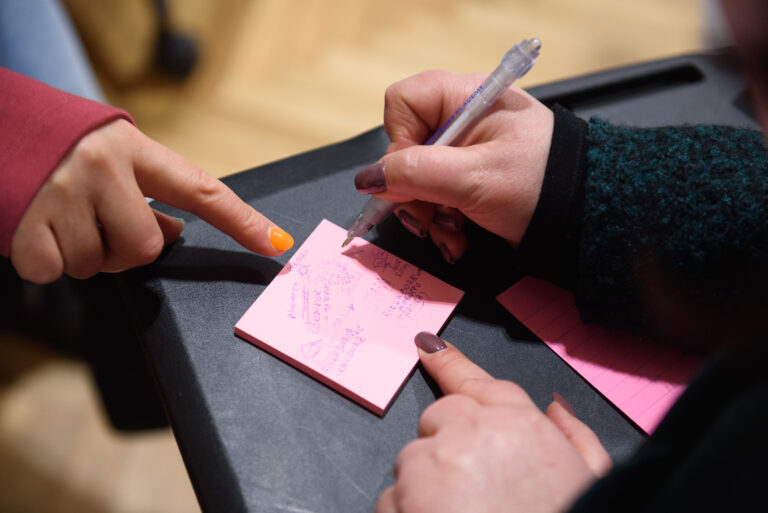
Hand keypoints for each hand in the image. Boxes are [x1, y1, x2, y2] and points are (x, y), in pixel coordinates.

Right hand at [10, 119, 293, 283]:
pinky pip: (53, 271)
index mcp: (132, 148)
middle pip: (146, 246)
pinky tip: (36, 228)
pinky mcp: (23, 222)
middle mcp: (101, 167)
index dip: (242, 221)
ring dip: (83, 254)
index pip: (202, 189)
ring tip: (62, 218)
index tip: (276, 244)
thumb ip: (146, 190)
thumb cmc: (59, 145)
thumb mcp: (110, 153)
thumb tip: (175, 234)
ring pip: (98, 264)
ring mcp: (61, 194)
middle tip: (100, 227)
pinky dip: (46, 261)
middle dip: (128, 251)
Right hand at [354, 71, 553, 262]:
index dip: (398, 141)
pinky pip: (437, 195)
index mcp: (467, 98)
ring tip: (451, 235)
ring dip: (428, 213)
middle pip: (407, 147)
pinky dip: (442, 220)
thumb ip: (414, 174)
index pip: (403, 102)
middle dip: (414, 192)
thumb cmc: (541, 187)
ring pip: (418, 177)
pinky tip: (458, 237)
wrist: (587, 219)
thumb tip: (368, 179)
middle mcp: (463, 118)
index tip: (412, 176)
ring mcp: (467, 150)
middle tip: (430, 220)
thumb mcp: (472, 180)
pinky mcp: (471, 177)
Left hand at [376, 333, 610, 512]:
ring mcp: (430, 467)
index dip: (450, 363)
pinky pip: (392, 500)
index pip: (475, 383)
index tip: (426, 347)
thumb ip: (574, 438)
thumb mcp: (591, 482)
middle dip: (446, 450)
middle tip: (473, 494)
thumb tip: (555, 407)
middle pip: (437, 424)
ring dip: (426, 490)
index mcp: (518, 426)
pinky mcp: (402, 500)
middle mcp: (469, 435)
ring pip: (412, 465)